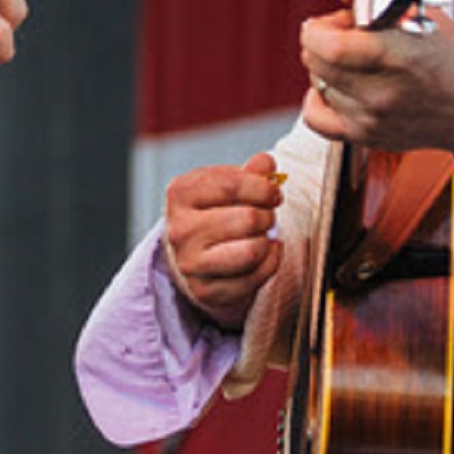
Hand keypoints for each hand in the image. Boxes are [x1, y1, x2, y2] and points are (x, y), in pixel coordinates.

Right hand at [159, 153, 285, 328]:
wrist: (194, 250)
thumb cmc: (213, 211)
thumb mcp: (225, 185)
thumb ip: (249, 172)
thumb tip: (266, 163)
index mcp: (180, 193)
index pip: (231, 185)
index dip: (263, 188)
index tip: (274, 192)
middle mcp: (179, 229)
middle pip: (246, 219)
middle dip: (267, 216)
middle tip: (266, 216)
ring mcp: (190, 263)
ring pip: (251, 252)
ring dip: (266, 240)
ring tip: (261, 234)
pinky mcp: (205, 290)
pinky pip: (254, 277)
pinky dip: (270, 262)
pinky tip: (265, 252)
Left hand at [301, 0, 453, 155]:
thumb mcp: (419, 14)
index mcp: (396, 55)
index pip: (327, 45)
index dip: (317, 28)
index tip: (326, 22)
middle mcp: (381, 91)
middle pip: (317, 62)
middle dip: (322, 41)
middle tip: (344, 35)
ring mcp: (372, 118)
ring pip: (318, 84)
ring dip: (326, 68)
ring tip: (353, 60)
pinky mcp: (367, 137)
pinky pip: (317, 120)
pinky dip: (317, 100)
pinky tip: (334, 88)